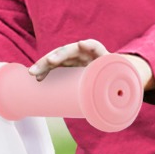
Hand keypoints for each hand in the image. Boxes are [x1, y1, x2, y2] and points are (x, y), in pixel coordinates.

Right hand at [28, 41, 154, 90]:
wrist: (107, 78)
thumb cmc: (113, 80)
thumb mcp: (117, 83)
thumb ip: (120, 91)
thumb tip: (120, 108)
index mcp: (99, 54)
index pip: (94, 46)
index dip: (88, 45)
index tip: (82, 45)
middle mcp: (84, 53)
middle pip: (69, 51)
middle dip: (58, 55)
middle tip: (49, 62)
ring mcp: (73, 59)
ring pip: (57, 58)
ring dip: (44, 63)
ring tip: (34, 73)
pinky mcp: (65, 66)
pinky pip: (53, 66)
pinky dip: (44, 71)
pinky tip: (36, 77)